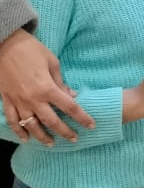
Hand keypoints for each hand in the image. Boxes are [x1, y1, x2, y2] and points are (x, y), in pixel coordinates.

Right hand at [0, 28, 94, 145]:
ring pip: (31, 126)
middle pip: (51, 121)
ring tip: (51, 143)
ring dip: (42, 137)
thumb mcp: (52, 62)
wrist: (4, 44)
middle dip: (64, 132)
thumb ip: (61, 82)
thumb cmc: (31, 50)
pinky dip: (19, 131)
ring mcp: (19, 101)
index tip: (91, 126)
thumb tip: (71, 95)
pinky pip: (12, 120)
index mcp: (47, 88)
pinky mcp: (7, 100)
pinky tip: (26, 139)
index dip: (82, 118)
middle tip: (74, 139)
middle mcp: (33, 99)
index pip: (69, 107)